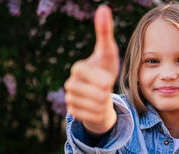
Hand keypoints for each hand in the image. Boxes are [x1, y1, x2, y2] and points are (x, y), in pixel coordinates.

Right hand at [64, 5, 118, 133]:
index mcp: (78, 68)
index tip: (108, 82)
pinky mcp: (73, 113)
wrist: (102, 95)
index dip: (101, 79)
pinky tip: (98, 107)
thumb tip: (103, 8)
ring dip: (103, 104)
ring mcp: (70, 99)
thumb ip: (105, 32)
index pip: (87, 74)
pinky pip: (91, 117)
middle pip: (94, 94)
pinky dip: (99, 114)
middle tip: (105, 90)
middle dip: (105, 93)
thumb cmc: (105, 71)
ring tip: (102, 97)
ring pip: (93, 107)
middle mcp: (70, 84)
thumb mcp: (109, 54)